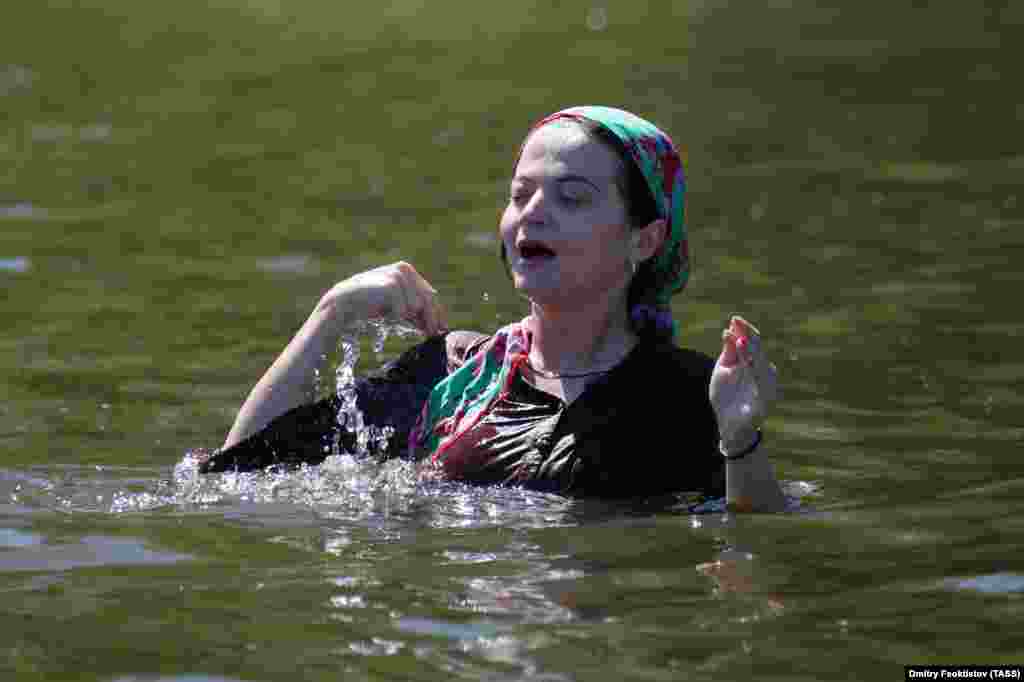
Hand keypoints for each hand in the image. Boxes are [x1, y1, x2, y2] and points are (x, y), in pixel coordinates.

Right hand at [316, 261, 447, 335]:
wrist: (344, 302)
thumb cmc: (369, 304)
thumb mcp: (396, 304)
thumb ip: (414, 309)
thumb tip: (437, 325)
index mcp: (407, 270)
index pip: (430, 293)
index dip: (437, 312)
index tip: (440, 329)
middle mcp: (405, 269)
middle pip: (428, 298)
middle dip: (432, 318)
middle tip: (433, 334)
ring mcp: (398, 275)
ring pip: (418, 305)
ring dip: (410, 317)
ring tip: (396, 319)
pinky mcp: (392, 284)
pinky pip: (404, 309)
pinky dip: (396, 316)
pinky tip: (386, 316)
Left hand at [709, 316, 778, 450]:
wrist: (729, 425)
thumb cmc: (727, 396)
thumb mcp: (723, 371)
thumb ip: (728, 352)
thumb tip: (728, 330)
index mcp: (752, 363)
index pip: (752, 343)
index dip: (744, 330)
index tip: (734, 318)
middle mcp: (762, 373)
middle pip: (758, 351)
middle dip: (748, 336)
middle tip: (738, 323)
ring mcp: (765, 387)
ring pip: (761, 366)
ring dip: (750, 353)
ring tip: (740, 341)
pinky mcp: (765, 402)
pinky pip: (762, 387)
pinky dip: (756, 375)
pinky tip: (748, 365)